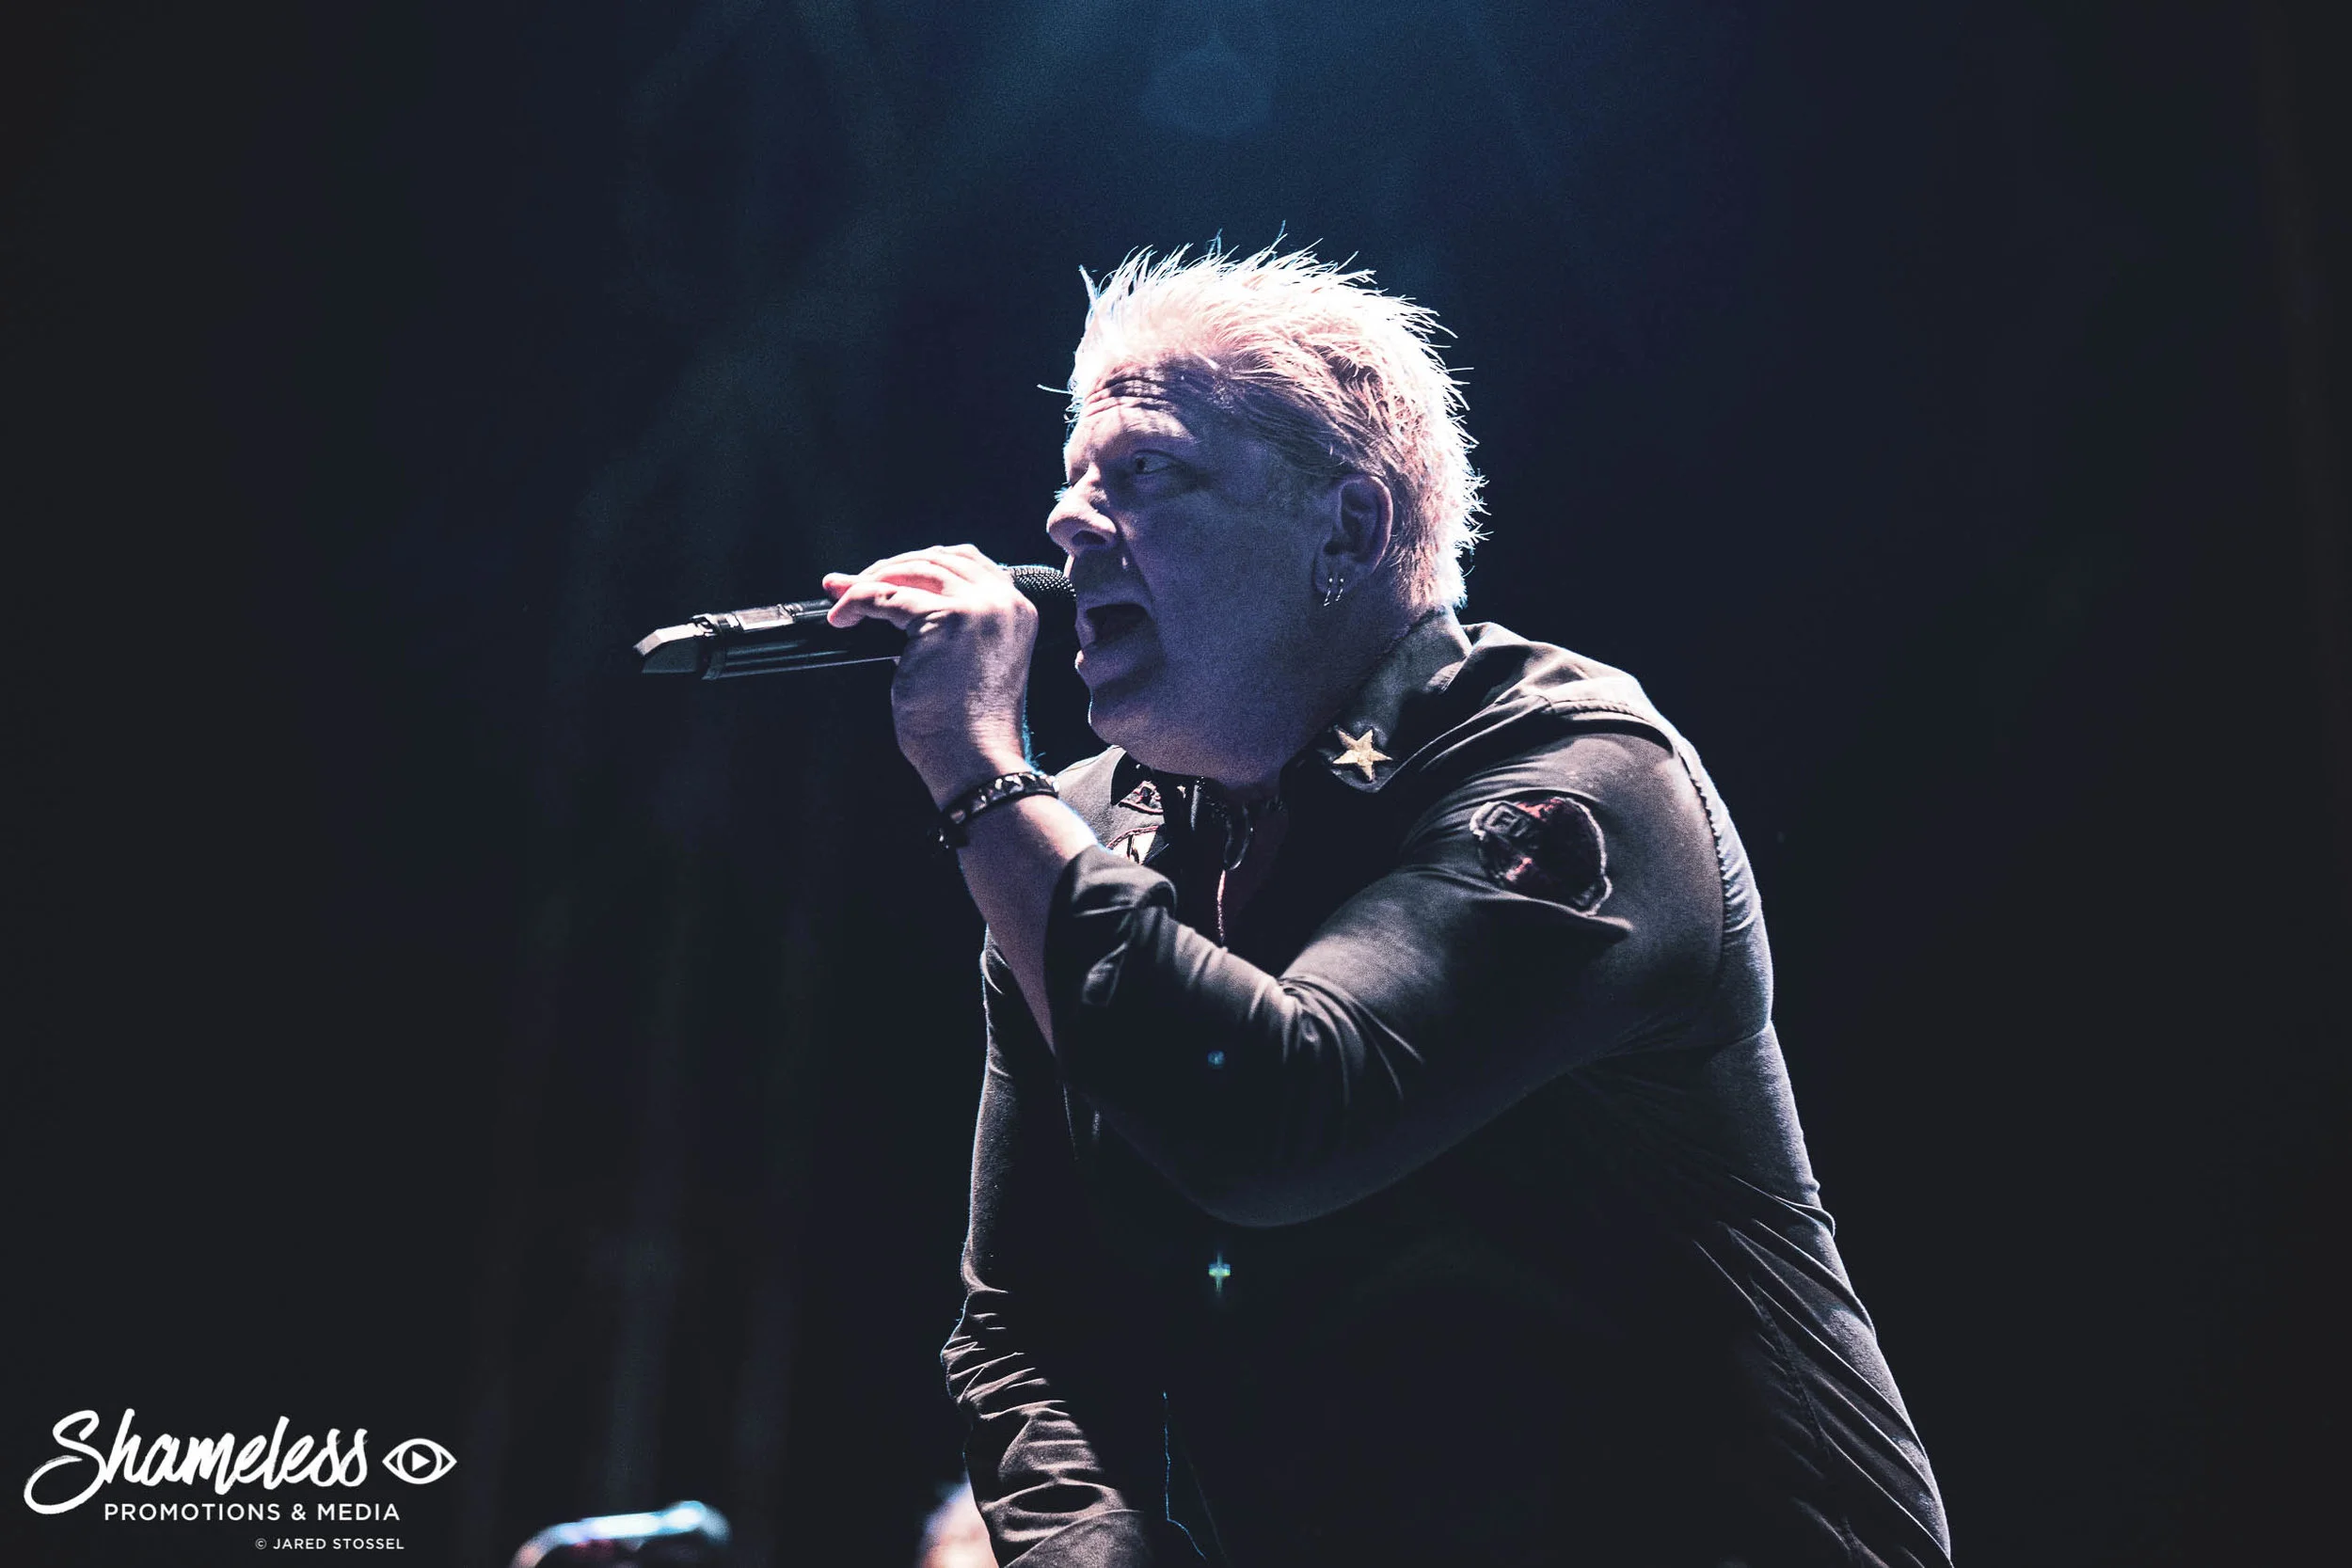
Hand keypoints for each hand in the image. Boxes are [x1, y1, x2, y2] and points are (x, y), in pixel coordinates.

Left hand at [823, 545, 1037, 806]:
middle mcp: (1004, 602)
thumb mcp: (971, 660)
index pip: (966, 562)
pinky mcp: (944, 620)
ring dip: (871, 581)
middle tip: (852, 585)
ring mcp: (977, 608)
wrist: (976, 762)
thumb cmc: (969, 727)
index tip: (886, 576)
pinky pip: (886, 596)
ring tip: (844, 602)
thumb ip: (949, 624)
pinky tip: (843, 618)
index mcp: (1017, 610)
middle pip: (937, 558)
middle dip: (890, 568)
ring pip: (912, 570)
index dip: (920, 564)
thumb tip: (892, 602)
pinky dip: (858, 601)